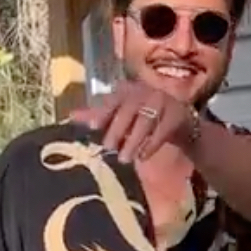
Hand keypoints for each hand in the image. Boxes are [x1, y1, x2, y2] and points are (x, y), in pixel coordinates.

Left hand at [71, 81, 195, 162]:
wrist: (179, 121)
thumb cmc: (143, 117)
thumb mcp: (120, 115)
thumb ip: (98, 115)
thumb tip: (71, 115)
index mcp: (128, 90)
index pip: (113, 100)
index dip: (102, 113)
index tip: (91, 127)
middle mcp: (145, 91)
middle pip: (129, 109)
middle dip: (117, 130)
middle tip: (108, 148)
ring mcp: (162, 100)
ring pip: (146, 120)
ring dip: (134, 140)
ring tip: (124, 159)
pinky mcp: (177, 113)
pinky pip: (163, 129)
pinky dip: (152, 144)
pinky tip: (143, 156)